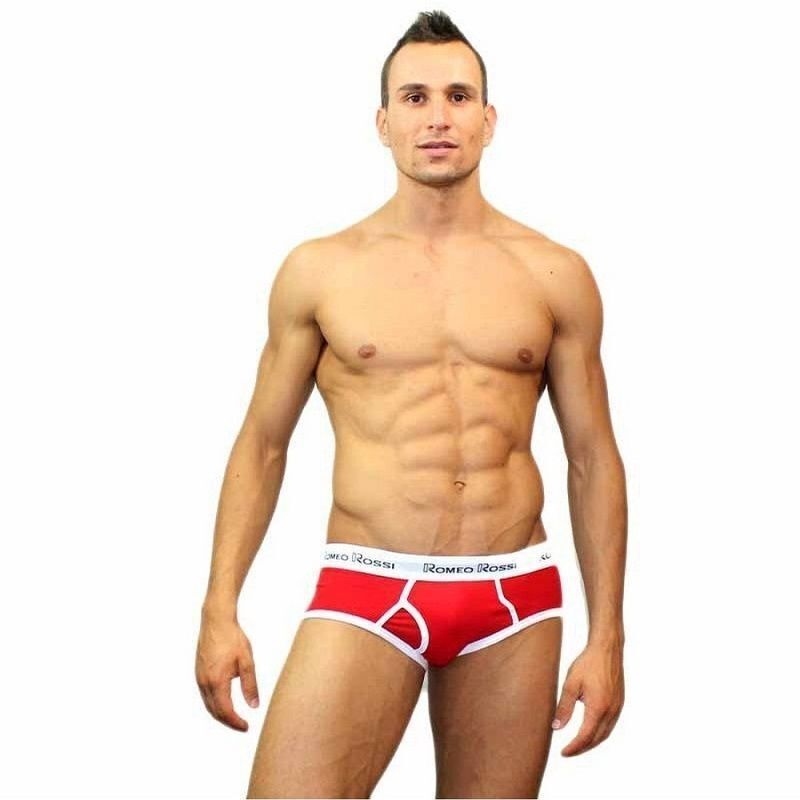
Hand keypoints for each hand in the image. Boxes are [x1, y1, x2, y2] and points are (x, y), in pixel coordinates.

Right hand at [195, 606, 259, 731]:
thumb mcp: (246, 661)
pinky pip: (205, 695)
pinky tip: (224, 702)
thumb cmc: (233, 638)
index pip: (225, 711)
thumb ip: (250, 685)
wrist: (216, 620)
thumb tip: (254, 706)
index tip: (246, 727)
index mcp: (217, 681)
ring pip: (208, 704)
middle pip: (214, 712)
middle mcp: (204, 683)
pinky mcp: (198, 672)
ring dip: (220, 714)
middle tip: (242, 726)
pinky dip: (214, 704)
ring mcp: (199, 678)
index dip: (235, 722)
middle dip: (228, 722)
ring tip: (234, 717)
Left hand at [551, 641, 624, 756]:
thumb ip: (564, 707)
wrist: (607, 649)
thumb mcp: (570, 684)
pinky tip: (591, 730)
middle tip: (568, 752)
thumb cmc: (588, 663)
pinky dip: (600, 733)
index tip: (563, 753)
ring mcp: (617, 708)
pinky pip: (610, 725)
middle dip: (582, 748)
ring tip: (578, 745)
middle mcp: (611, 711)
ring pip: (605, 734)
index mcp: (598, 708)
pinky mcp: (620, 703)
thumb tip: (556, 728)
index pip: (585, 737)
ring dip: (592, 742)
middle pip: (596, 739)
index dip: (574, 748)